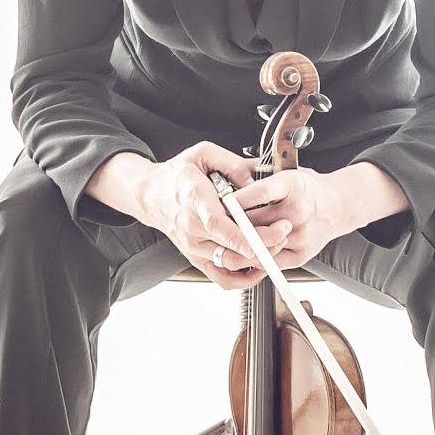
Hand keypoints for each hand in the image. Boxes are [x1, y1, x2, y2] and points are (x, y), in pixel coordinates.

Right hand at [136, 142, 292, 290]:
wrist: (150, 195)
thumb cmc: (177, 175)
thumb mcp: (203, 154)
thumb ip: (232, 164)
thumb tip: (255, 178)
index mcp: (194, 200)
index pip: (217, 224)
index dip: (241, 235)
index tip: (263, 238)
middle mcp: (193, 229)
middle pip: (230, 248)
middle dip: (263, 243)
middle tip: (283, 230)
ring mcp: (194, 247)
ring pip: (229, 266)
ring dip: (257, 260)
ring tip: (276, 245)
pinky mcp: (197, 259)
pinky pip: (222, 278)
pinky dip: (243, 279)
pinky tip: (259, 267)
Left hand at [220, 166, 348, 272]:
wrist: (338, 206)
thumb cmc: (307, 188)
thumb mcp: (286, 171)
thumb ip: (257, 176)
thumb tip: (226, 182)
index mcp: (292, 185)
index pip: (257, 193)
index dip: (234, 200)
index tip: (218, 203)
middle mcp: (297, 210)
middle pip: (253, 222)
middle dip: (231, 224)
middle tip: (217, 223)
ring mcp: (300, 235)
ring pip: (258, 245)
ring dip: (240, 243)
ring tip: (229, 236)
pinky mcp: (301, 254)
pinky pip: (268, 261)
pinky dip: (254, 256)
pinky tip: (247, 249)